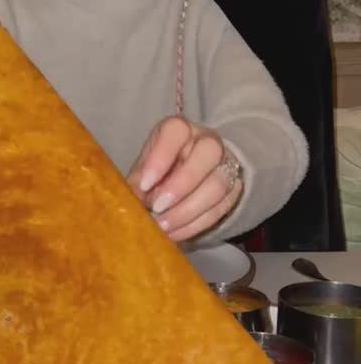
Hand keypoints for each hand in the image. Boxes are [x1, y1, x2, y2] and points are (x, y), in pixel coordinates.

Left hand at [127, 116, 242, 241]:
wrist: (188, 174)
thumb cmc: (160, 170)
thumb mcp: (144, 170)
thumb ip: (137, 184)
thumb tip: (129, 205)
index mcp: (180, 130)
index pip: (176, 131)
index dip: (160, 158)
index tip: (144, 184)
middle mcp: (207, 141)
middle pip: (209, 152)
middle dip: (181, 184)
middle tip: (156, 207)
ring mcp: (225, 164)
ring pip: (217, 185)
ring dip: (187, 210)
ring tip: (163, 226)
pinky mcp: (234, 189)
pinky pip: (220, 208)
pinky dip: (195, 224)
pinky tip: (174, 233)